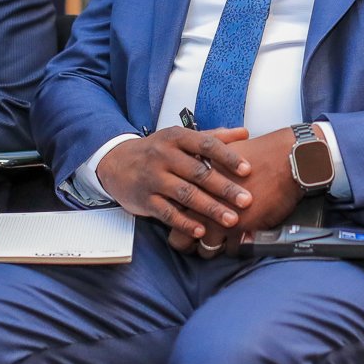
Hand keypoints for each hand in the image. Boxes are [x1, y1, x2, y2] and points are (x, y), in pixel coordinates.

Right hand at [96, 128, 253, 244]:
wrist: (116, 162)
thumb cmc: (157, 150)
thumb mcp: (180, 138)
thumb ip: (213, 136)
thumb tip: (245, 132)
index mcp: (176, 137)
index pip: (206, 145)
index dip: (228, 157)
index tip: (247, 170)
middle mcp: (164, 156)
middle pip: (198, 173)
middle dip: (224, 188)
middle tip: (246, 200)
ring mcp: (153, 178)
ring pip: (185, 194)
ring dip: (210, 208)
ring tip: (231, 219)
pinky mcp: (145, 200)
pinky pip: (167, 213)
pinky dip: (184, 223)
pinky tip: (201, 231)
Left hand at [165, 127, 308, 256]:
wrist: (286, 160)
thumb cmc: (258, 153)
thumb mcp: (224, 152)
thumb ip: (207, 163)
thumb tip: (199, 167)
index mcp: (194, 185)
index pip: (172, 214)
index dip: (177, 222)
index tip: (184, 223)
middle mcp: (201, 205)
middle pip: (181, 239)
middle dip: (188, 244)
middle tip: (197, 241)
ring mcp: (219, 219)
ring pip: (206, 250)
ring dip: (212, 248)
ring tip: (220, 244)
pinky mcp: (240, 229)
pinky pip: (232, 251)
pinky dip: (236, 247)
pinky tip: (241, 239)